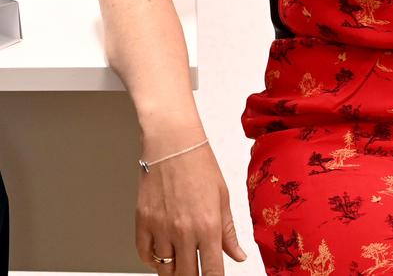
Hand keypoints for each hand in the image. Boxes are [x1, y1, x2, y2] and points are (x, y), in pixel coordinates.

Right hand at [136, 139, 245, 275]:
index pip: (212, 272)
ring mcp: (161, 228)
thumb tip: (238, 255)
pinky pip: (144, 254)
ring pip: (165, 270)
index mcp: (208, 225)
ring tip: (181, 262)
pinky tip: (162, 252)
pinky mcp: (142, 221)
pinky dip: (152, 259)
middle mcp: (184, 231)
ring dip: (174, 270)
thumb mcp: (222, 196)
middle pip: (187, 275)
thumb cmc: (199, 163)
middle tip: (197, 270)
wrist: (173, 142)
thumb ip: (229, 231)